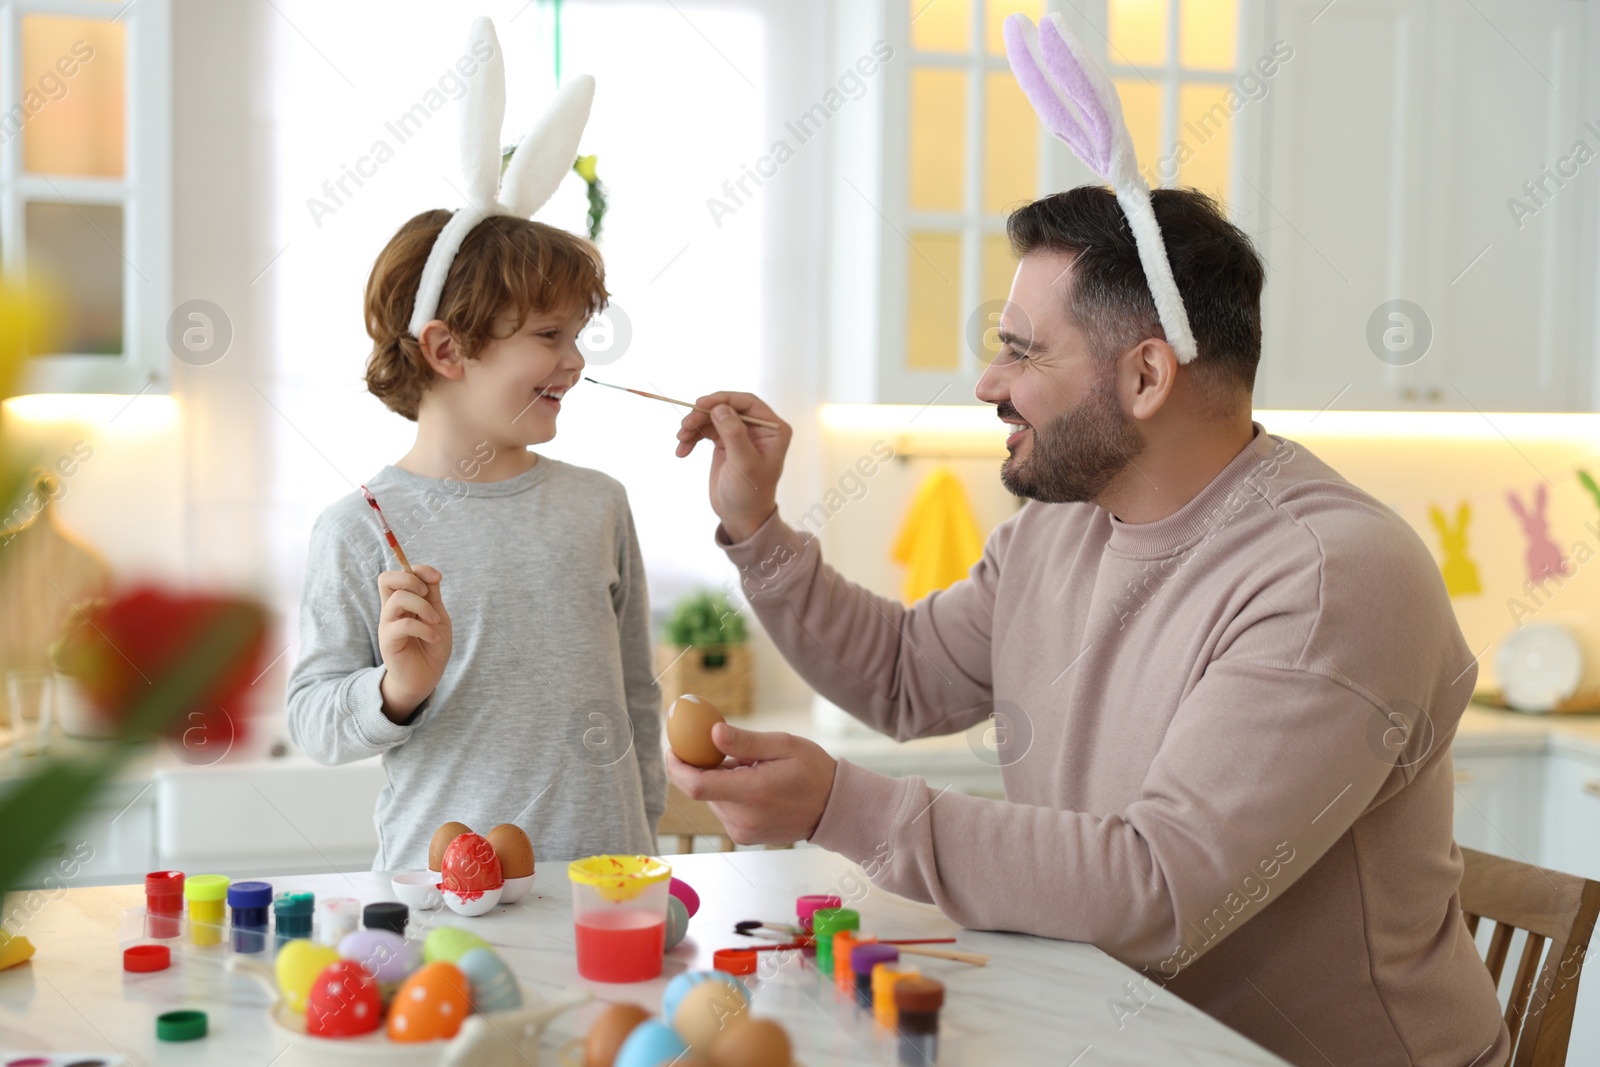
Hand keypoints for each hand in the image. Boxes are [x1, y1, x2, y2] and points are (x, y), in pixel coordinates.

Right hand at [376, 564, 451, 721]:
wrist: (425, 678)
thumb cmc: (432, 647)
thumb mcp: (438, 617)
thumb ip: (432, 597)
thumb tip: (432, 575)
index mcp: (403, 602)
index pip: (399, 574)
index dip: (418, 569)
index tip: (437, 577)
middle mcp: (391, 610)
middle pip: (385, 579)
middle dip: (410, 579)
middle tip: (427, 594)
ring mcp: (387, 625)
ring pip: (397, 599)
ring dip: (422, 606)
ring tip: (435, 622)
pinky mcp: (388, 641)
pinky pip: (403, 625)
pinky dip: (424, 629)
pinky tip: (434, 639)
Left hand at [666, 722, 836, 844]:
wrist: (833, 808)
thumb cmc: (812, 771)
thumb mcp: (784, 746)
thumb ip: (745, 742)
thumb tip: (712, 733)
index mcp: (753, 793)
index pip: (697, 786)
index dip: (678, 767)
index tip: (673, 749)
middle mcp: (743, 818)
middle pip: (703, 790)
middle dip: (704, 768)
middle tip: (722, 749)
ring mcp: (743, 831)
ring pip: (713, 799)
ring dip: (719, 780)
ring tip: (750, 769)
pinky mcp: (744, 837)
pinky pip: (724, 810)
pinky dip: (729, 793)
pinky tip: (753, 785)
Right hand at [674, 392, 790, 542]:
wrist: (740, 518)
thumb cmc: (749, 494)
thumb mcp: (743, 463)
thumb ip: (734, 433)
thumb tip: (720, 407)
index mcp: (773, 430)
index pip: (747, 402)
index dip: (722, 399)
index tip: (699, 404)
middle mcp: (758, 429)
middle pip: (726, 408)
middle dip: (703, 415)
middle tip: (683, 426)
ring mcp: (740, 435)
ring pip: (712, 418)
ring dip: (694, 426)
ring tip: (680, 440)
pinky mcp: (725, 443)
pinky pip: (705, 431)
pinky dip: (692, 438)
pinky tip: (682, 451)